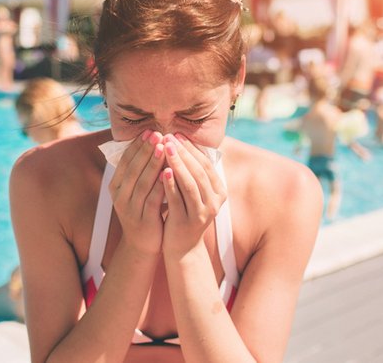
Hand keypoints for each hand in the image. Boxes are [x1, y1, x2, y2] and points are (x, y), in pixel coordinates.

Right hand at [109, 130, 166, 255]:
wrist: (142, 244)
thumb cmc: (143, 210)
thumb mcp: (137, 190)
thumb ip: (140, 171)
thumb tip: (151, 142)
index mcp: (116, 186)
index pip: (125, 161)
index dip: (136, 146)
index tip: (148, 131)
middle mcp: (120, 196)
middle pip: (133, 169)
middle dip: (145, 150)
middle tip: (157, 134)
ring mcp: (130, 209)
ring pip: (142, 182)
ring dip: (153, 163)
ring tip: (163, 147)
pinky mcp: (143, 219)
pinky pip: (152, 198)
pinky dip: (161, 184)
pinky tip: (170, 172)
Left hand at [160, 134, 226, 257]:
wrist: (182, 248)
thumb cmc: (185, 214)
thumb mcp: (194, 193)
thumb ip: (193, 173)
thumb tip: (183, 142)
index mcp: (219, 192)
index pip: (206, 164)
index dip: (192, 148)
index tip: (178, 134)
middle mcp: (214, 202)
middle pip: (199, 172)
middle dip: (184, 152)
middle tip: (169, 136)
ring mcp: (202, 213)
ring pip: (190, 184)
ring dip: (178, 164)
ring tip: (166, 148)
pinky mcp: (186, 222)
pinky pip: (178, 200)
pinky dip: (171, 184)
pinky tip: (162, 171)